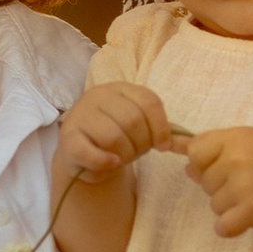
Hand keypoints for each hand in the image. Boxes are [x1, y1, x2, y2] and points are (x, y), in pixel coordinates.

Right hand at [54, 81, 175, 195]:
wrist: (83, 152)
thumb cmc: (116, 136)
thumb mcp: (139, 127)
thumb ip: (161, 130)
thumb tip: (185, 142)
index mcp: (120, 88)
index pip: (149, 101)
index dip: (161, 127)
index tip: (163, 146)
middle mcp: (99, 96)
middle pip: (133, 119)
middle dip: (142, 143)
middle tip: (138, 153)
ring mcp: (80, 115)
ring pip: (113, 136)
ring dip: (125, 154)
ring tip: (123, 158)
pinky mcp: (67, 138)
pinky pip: (89, 152)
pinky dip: (105, 161)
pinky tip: (112, 163)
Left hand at [179, 123, 252, 240]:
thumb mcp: (251, 143)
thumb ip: (216, 149)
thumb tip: (183, 161)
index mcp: (235, 137)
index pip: (195, 151)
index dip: (206, 163)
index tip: (228, 166)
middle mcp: (236, 157)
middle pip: (204, 182)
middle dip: (222, 187)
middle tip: (252, 182)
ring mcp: (244, 183)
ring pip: (214, 205)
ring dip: (231, 207)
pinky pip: (223, 226)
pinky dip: (233, 227)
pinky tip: (249, 218)